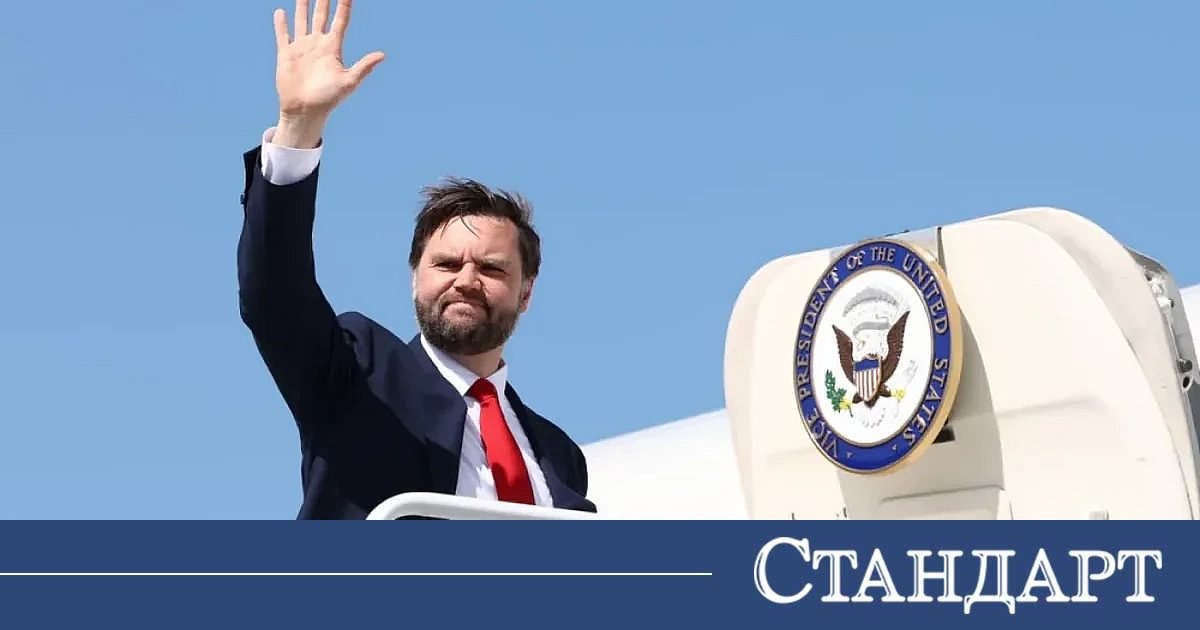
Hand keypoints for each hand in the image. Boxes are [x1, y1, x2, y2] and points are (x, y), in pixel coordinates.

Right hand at [272, 0, 384, 147]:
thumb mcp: (349, 82)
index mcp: (333, 48)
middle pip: (321, 16)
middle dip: (323, 0)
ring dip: (302, 6)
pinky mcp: (286, 55)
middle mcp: (317, 44)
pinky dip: (281, 24)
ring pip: (302, 21)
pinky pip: (283, 35)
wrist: (305, 111)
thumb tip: (382, 55)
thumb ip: (364, 67)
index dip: (344, 6)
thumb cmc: (329, 99)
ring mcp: (302, 48)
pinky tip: (281, 11)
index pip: (340, 21)